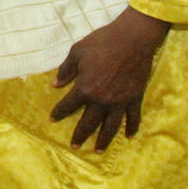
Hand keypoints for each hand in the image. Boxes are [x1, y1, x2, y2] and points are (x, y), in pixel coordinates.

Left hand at [49, 7, 167, 150]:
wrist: (133, 38)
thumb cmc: (103, 42)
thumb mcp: (77, 51)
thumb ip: (66, 69)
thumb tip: (56, 84)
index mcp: (85, 88)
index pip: (68, 105)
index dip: (59, 112)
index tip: (53, 118)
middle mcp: (101, 100)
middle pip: (88, 123)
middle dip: (80, 135)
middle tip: (74, 146)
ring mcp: (119, 102)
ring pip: (110, 127)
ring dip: (103, 140)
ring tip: (98, 150)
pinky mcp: (134, 98)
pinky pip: (133, 117)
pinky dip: (132, 127)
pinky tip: (129, 136)